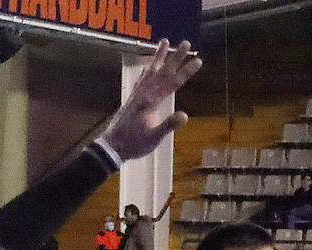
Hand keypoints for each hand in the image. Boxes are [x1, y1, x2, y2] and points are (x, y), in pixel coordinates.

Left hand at [99, 40, 202, 161]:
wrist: (113, 145)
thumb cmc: (135, 143)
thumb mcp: (154, 138)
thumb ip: (168, 125)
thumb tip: (185, 115)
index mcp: (151, 101)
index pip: (173, 83)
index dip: (186, 71)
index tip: (198, 60)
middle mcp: (144, 93)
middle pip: (163, 71)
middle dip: (176, 56)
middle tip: (186, 42)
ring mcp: (137, 94)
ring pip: (151, 70)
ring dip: (159, 56)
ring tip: (164, 41)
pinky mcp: (133, 98)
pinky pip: (142, 77)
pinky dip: (148, 68)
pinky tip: (149, 65)